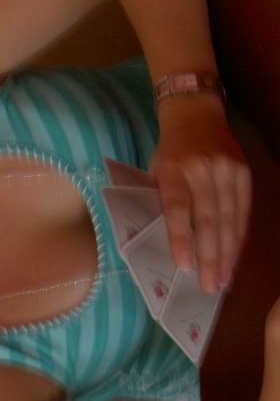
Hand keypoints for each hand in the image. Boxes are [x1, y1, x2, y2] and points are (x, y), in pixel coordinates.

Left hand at [149, 95, 250, 293]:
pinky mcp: (244, 172)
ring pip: (230, 218)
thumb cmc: (169, 152)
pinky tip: (234, 258)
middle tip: (209, 286)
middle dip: (210, 256)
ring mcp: (227, 170)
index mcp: (172, 169)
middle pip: (208, 219)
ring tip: (223, 280)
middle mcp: (202, 169)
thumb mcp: (155, 171)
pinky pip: (243, 211)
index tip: (184, 266)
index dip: (181, 238)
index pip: (177, 208)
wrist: (196, 114)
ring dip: (227, 253)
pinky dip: (238, 237)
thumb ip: (159, 200)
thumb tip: (162, 244)